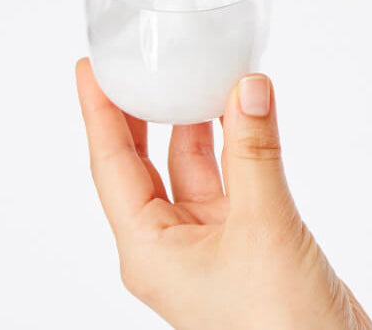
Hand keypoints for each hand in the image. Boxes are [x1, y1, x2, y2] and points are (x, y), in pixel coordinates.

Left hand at [76, 58, 371, 329]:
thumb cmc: (280, 328)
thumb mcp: (262, 226)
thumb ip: (255, 152)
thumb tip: (249, 88)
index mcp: (149, 248)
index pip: (111, 164)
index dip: (99, 112)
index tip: (91, 71)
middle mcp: (170, 243)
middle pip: (143, 162)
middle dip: (140, 113)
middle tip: (136, 67)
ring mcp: (206, 241)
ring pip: (191, 167)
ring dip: (196, 123)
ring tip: (196, 76)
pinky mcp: (242, 238)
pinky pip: (229, 178)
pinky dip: (235, 144)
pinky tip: (241, 115)